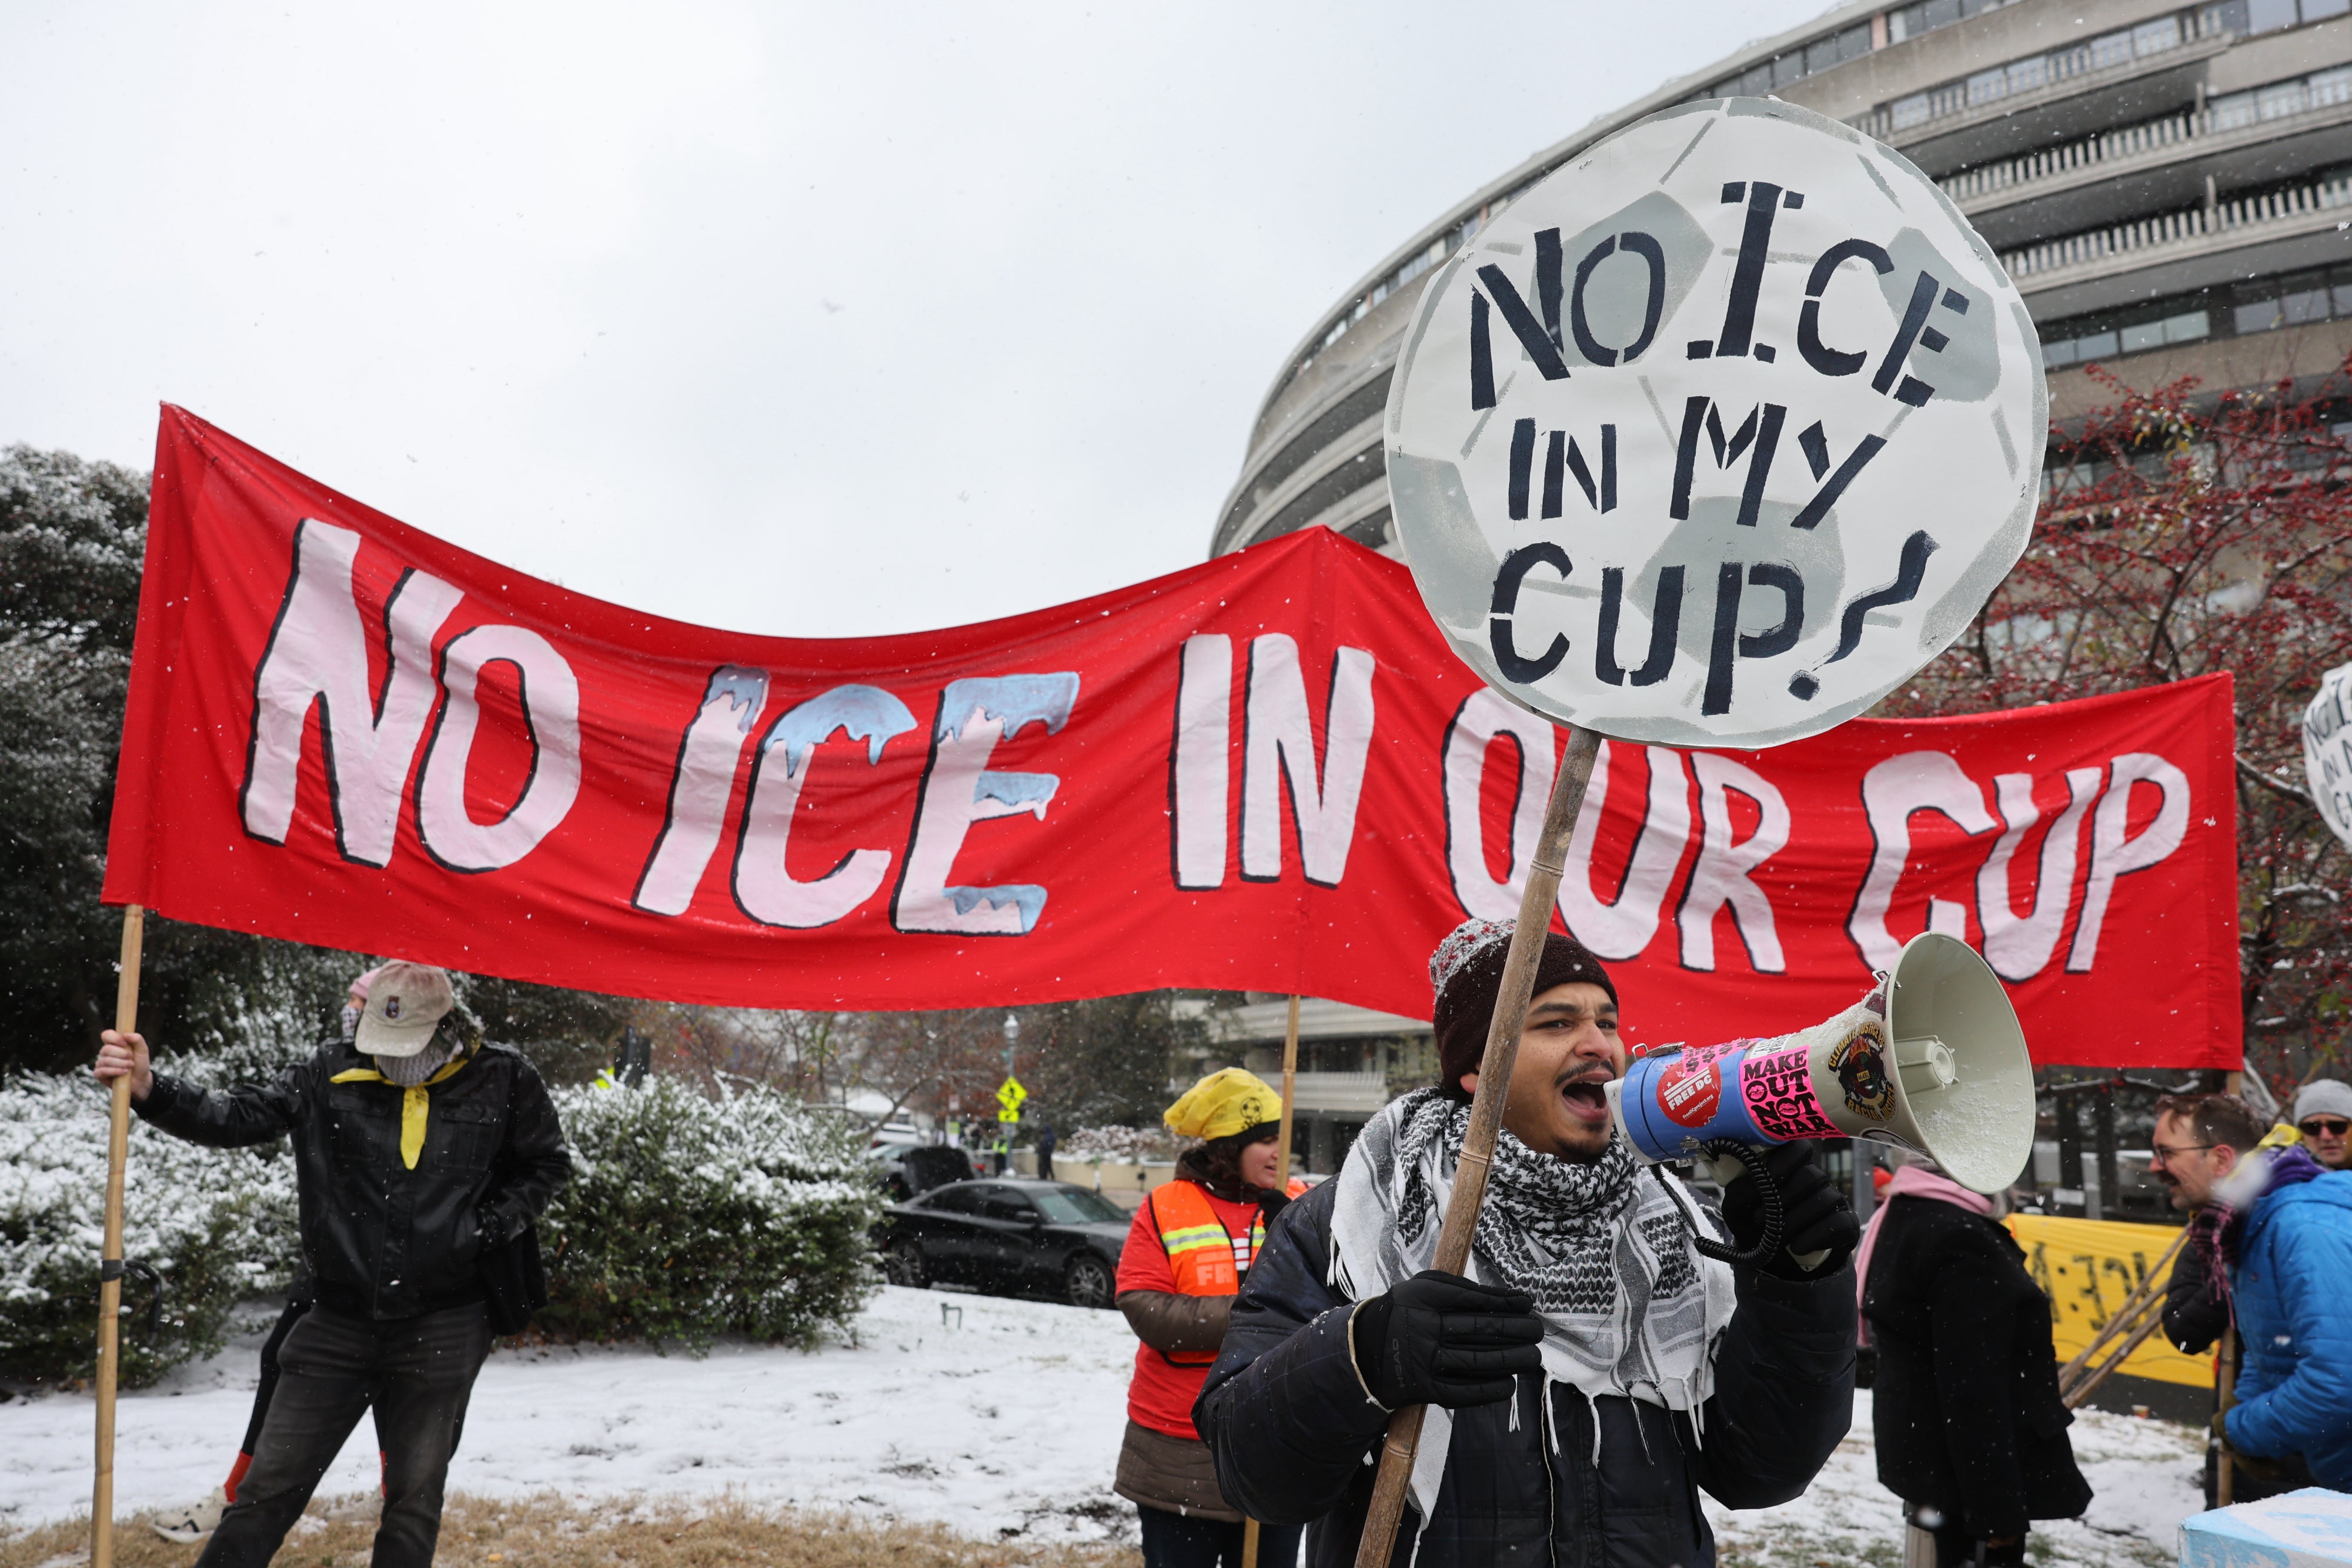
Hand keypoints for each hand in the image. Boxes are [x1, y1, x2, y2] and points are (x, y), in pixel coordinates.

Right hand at [95, 1030, 152, 1102]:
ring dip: (121, 1064)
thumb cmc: (140, 1063)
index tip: (125, 1044)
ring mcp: (101, 1063)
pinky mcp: (99, 1074)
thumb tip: (125, 1035)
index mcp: (114, 1043)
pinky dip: (115, 1071)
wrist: (141, 1080)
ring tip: (130, 1066)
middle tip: (131, 1058)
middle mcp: (105, 1052)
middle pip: (106, 1049)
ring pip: (105, 1060)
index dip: (114, 1038)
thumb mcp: (143, 1050)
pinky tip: (124, 1072)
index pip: (106, 1035)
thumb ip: (137, 1039)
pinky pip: (102, 1071)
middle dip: (122, 1054)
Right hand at [1350, 1269, 1542, 1409]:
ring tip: (1533, 1357)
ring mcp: (1422, 1360)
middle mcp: (1421, 1327)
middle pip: (1479, 1329)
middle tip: (1537, 1332)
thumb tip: (1508, 1298)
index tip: (1526, 1304)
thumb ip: (1459, 1288)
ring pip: (1475, 1362)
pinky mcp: (1422, 1389)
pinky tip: (1508, 1384)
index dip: (1504, 1301)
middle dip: (1516, 1330)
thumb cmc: (1406, 1313)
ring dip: (1511, 1360)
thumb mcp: (1421, 1288)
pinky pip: (1461, 1393)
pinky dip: (1488, 1390)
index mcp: (1420, 1297)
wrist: (1364, 1350)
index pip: (1471, 1299)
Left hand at [1721, 1141, 1858, 1277]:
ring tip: (1775, 1238)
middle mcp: (1816, 1179)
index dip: (1786, 1158)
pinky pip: (1840, 1222)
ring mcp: (1834, 1199)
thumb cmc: (1756, 1225)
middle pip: (1811, 1175)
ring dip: (1795, 1221)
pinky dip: (1815, 1236)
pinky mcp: (1847, 1222)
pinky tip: (1797, 1247)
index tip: (1768, 1177)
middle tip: (1759, 1219)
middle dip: (1784, 1198)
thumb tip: (1751, 1184)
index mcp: (1790, 1167)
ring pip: (1825, 1199)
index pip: (1799, 1147)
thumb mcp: (1739, 1209)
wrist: (1776, 1260)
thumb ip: (1740, 1192)